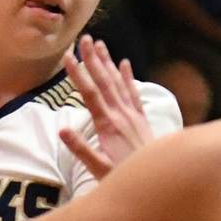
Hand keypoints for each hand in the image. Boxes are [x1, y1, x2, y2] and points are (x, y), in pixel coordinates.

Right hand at [60, 34, 155, 179]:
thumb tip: (62, 129)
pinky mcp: (142, 120)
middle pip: (104, 81)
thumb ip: (81, 149)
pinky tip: (125, 63)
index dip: (78, 74)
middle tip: (84, 38)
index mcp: (108, 125)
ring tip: (99, 44)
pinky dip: (129, 77)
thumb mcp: (98, 168)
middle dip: (93, 59)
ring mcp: (133, 115)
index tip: (67, 57)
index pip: (89, 94)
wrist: (158, 182)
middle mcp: (121, 115)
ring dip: (108, 62)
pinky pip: (134, 93)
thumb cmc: (123, 177)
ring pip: (119, 82)